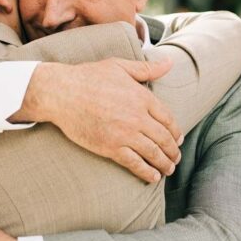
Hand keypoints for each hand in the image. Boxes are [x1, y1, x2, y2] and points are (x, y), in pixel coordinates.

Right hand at [12, 59, 182, 182]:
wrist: (62, 93)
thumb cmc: (88, 77)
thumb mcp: (119, 66)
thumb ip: (147, 69)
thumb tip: (170, 62)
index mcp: (142, 97)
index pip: (168, 119)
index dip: (175, 132)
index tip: (178, 139)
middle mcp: (137, 117)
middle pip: (164, 138)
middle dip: (172, 151)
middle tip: (175, 158)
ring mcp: (124, 134)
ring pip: (153, 153)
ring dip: (164, 164)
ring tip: (168, 169)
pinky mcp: (110, 147)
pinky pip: (134, 163)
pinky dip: (146, 172)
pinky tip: (153, 177)